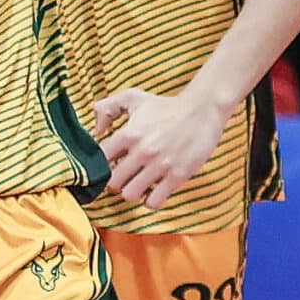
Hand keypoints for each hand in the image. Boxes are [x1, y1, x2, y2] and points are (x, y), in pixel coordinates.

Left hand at [93, 87, 227, 208]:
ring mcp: (160, 165)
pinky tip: (154, 190)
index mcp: (128, 134)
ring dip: (132, 192)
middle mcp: (142, 151)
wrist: (202, 110)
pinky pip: (153, 202)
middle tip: (126, 177)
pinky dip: (151, 200)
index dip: (104, 165)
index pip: (102, 161)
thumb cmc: (166, 106)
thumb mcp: (134, 98)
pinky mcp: (177, 176)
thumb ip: (108, 107)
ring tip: (139, 184)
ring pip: (130, 195)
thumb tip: (97, 130)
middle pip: (113, 183)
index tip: (113, 164)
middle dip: (117, 182)